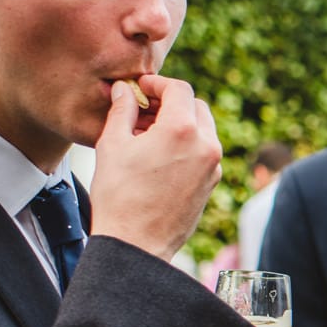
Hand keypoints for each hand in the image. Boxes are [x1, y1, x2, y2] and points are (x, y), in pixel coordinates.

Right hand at [87, 76, 222, 261]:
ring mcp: (213, 166)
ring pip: (203, 129)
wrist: (137, 243)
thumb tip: (125, 90)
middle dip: (171, 102)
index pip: (179, 89)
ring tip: (147, 132)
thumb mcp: (113, 144)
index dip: (158, 83)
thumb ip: (123, 110)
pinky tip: (160, 153)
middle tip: (143, 108)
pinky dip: (187, 144)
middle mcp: (206, 146)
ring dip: (180, 122)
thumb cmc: (119, 194)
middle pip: (196, 106)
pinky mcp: (212, 183)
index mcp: (182, 130)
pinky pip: (204, 151)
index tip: (141, 87)